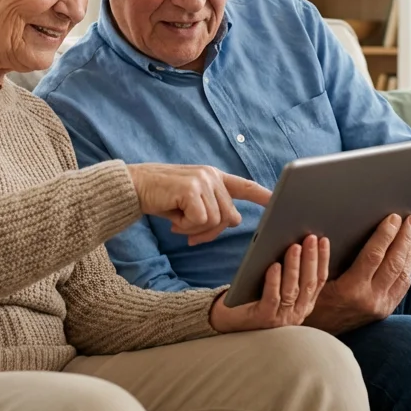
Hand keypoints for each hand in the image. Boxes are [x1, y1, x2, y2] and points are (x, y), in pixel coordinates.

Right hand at [127, 164, 271, 244]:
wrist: (133, 186)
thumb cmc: (160, 197)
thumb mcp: (189, 201)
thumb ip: (210, 208)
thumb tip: (230, 222)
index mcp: (213, 177)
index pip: (243, 185)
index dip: (261, 195)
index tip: (277, 201)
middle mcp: (211, 176)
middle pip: (230, 217)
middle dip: (211, 232)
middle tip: (189, 234)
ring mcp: (202, 181)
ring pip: (215, 221)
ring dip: (194, 229)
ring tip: (177, 221)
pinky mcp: (192, 189)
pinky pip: (200, 221)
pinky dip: (185, 227)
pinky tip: (172, 219)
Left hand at [210, 235, 328, 332]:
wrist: (230, 320)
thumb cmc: (254, 296)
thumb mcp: (277, 284)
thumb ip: (288, 271)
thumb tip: (297, 242)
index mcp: (304, 303)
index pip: (318, 280)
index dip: (322, 259)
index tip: (323, 240)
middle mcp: (297, 312)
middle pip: (308, 283)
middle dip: (311, 259)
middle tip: (311, 238)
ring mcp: (282, 317)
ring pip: (292, 289)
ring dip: (294, 266)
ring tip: (294, 247)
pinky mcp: (264, 318)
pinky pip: (272, 298)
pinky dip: (274, 281)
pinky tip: (274, 266)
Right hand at [304, 212, 410, 333]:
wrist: (316, 336)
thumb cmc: (309, 301)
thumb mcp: (315, 279)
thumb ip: (327, 258)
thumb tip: (342, 228)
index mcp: (350, 290)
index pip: (374, 256)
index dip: (385, 234)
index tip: (394, 218)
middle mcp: (369, 300)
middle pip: (394, 263)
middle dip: (404, 238)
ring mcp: (380, 308)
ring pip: (402, 275)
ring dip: (409, 251)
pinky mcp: (384, 312)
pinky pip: (402, 286)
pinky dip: (406, 266)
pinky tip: (406, 253)